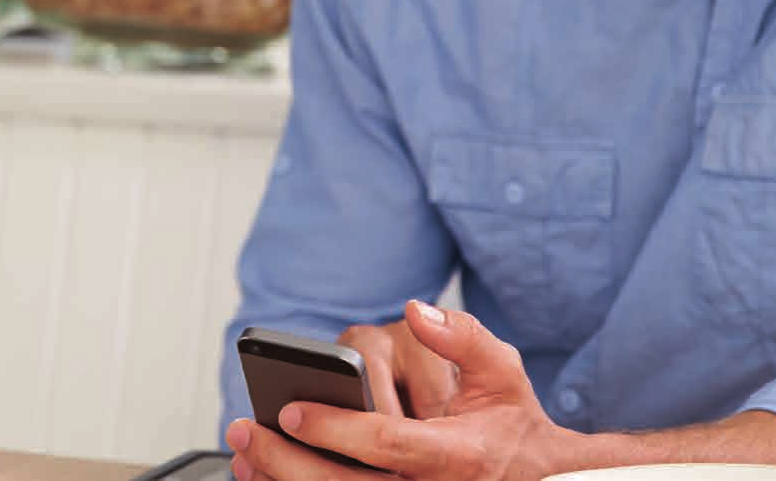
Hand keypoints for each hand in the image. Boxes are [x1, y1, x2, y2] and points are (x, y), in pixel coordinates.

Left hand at [226, 301, 576, 480]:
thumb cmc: (508, 422)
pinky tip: (264, 474)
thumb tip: (416, 311)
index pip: (386, 441)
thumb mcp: (502, 372)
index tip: (290, 408)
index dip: (335, 426)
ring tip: (244, 455)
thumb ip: (463, 337)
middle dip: (289, 460)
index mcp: (456, 453)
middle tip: (245, 431)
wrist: (531, 475)